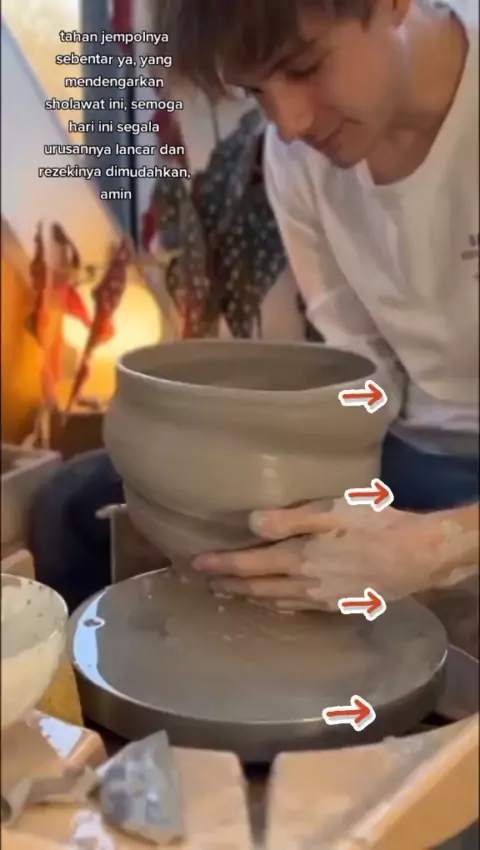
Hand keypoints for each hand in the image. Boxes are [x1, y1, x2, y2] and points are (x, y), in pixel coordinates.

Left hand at [193, 500, 475, 611]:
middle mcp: (304, 584)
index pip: (248, 565)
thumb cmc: (375, 525)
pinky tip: (278, 603)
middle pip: (257, 588)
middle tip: (208, 584)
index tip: (197, 565)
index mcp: (298, 558)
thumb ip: (289, 519)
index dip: (221, 565)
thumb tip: (251, 524)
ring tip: (234, 595)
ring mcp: (322, 599)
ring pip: (276, 601)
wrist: (416, 556)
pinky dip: (279, 605)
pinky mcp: (339, 604)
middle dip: (231, 586)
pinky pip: (298, 608)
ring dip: (251, 598)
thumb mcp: (332, 511)